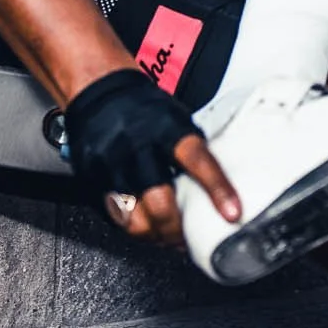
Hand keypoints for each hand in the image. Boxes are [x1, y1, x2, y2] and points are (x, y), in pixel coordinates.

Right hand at [64, 67, 239, 251]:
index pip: (197, 160)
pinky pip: (115, 217)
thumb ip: (193, 151)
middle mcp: (137, 145)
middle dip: (176, 228)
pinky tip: (146, 228)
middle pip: (160, 201)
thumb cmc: (144, 108)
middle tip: (187, 238)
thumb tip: (223, 187)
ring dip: (155, 235)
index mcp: (166, 127)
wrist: (98, 88)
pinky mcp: (94, 177)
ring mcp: (112, 163)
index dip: (217, 189)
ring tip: (166, 238)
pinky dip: (134, 228)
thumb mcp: (176, 118)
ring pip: (134, 218)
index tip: (233, 214)